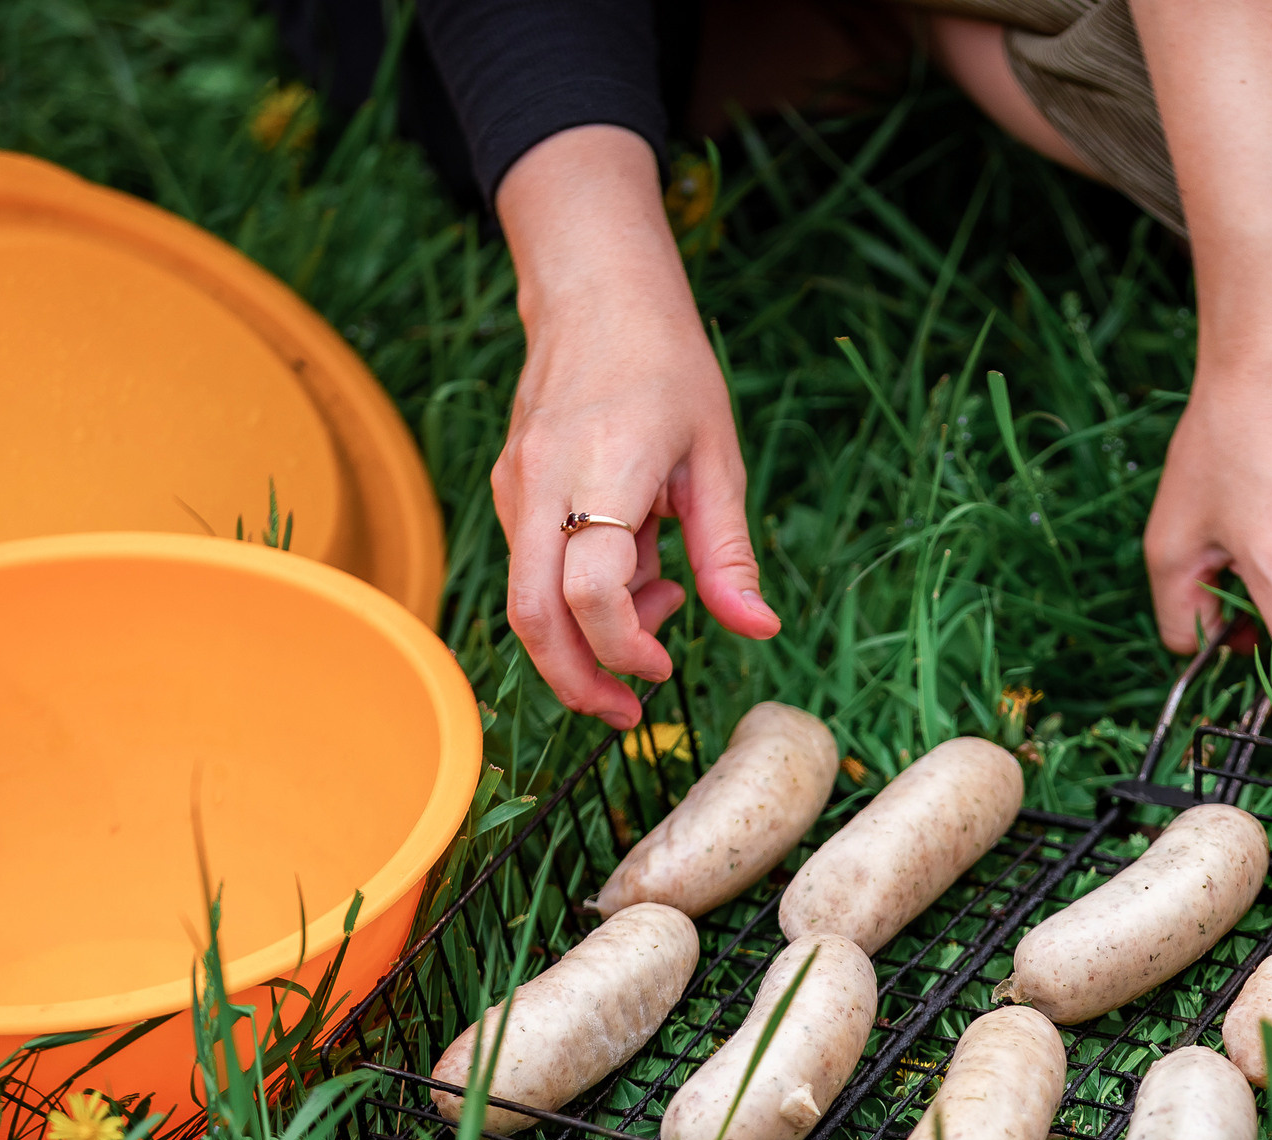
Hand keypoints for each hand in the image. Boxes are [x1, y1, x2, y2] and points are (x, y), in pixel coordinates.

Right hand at [491, 126, 779, 728]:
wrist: (595, 293)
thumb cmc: (667, 365)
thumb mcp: (718, 457)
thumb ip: (729, 552)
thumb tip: (759, 632)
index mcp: (601, 471)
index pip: (588, 592)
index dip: (624, 648)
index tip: (666, 667)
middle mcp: (540, 485)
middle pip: (531, 618)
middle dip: (576, 682)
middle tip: (629, 713)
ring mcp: (515, 489)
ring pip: (529, 600)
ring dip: (591, 632)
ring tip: (667, 598)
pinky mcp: (511, 492)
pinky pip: (535, 568)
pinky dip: (582, 595)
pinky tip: (639, 563)